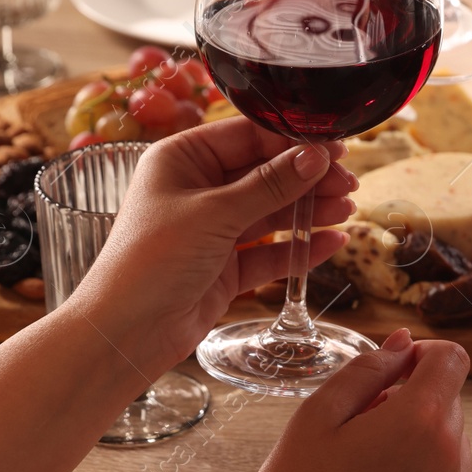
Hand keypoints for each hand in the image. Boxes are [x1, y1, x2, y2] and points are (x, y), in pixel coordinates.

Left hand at [64, 116, 357, 372]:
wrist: (124, 335)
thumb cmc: (151, 262)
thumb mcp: (214, 215)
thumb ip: (269, 185)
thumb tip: (315, 157)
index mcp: (182, 159)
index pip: (248, 136)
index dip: (293, 141)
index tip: (334, 148)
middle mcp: (198, 189)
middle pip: (266, 173)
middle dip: (307, 178)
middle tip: (347, 182)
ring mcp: (213, 228)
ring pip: (273, 211)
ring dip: (309, 211)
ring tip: (346, 209)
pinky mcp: (226, 266)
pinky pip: (271, 250)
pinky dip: (300, 247)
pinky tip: (332, 242)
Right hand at [226, 329, 471, 471]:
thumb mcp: (316, 416)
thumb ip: (368, 369)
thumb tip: (402, 342)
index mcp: (419, 424)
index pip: (453, 360)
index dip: (424, 354)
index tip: (396, 369)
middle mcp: (450, 464)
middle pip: (450, 403)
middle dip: (414, 401)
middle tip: (363, 425)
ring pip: (450, 447)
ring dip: (420, 443)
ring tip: (366, 467)